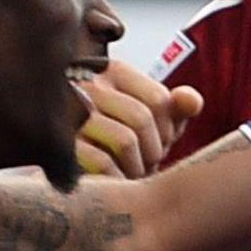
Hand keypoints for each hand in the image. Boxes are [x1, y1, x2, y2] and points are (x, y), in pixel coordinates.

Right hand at [75, 61, 199, 180]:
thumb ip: (178, 107)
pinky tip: (114, 179)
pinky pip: (101, 162)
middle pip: (141, 118)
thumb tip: (192, 101)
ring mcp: (67, 114)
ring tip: (133, 171)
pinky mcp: (59, 145)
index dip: (169, 128)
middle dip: (155, 149)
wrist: (86, 169)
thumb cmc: (131, 140)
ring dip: (138, 166)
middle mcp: (86, 86)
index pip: (158, 98)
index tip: (163, 141)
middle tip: (150, 162)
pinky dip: (117, 177)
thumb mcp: (159, 120)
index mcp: (113, 71)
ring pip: (124, 140)